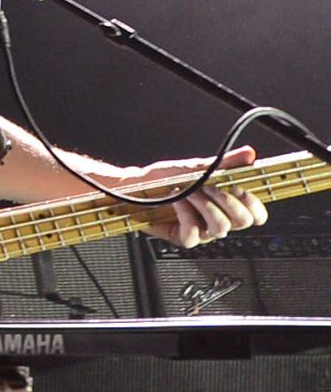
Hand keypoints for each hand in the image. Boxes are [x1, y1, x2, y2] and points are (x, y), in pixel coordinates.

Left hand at [114, 145, 267, 246]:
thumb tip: (249, 153)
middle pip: (242, 222)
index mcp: (226, 205)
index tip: (238, 188)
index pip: (256, 215)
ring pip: (220, 228)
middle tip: (210, 187)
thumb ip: (226, 163)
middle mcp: (217, 220)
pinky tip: (176, 202)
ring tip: (189, 192)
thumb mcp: (198, 167)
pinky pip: (193, 235)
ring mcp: (202, 231)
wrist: (136, 186)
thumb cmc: (166, 178)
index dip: (253, 204)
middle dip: (227, 201)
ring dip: (204, 206)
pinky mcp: (183, 237)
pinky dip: (185, 214)